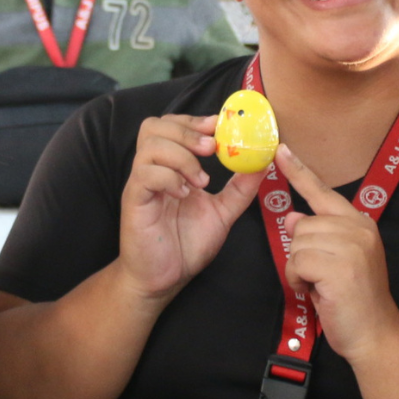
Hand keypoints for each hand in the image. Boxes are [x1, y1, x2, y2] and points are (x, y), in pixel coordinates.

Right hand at [115, 114, 263, 300]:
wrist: (163, 278)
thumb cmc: (186, 244)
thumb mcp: (222, 212)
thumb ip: (240, 188)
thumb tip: (263, 163)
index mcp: (171, 167)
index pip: (172, 125)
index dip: (194, 120)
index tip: (218, 127)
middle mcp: (153, 169)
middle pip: (155, 126)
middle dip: (187, 130)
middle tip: (212, 149)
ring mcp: (140, 184)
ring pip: (150, 146)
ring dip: (181, 157)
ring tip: (201, 181)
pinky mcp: (134, 201)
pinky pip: (145, 174)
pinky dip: (168, 177)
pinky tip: (184, 194)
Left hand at [273, 144, 398, 360]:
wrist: (375, 334)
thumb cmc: (353, 301)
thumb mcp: (335, 261)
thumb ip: (318, 236)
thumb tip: (294, 217)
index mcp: (359, 223)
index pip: (323, 192)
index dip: (300, 172)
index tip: (281, 151)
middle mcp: (358, 228)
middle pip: (302, 224)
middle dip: (301, 254)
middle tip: (322, 277)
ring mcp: (352, 246)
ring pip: (297, 243)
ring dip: (299, 269)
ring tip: (322, 285)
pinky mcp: (340, 266)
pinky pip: (297, 262)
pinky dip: (299, 280)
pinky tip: (318, 292)